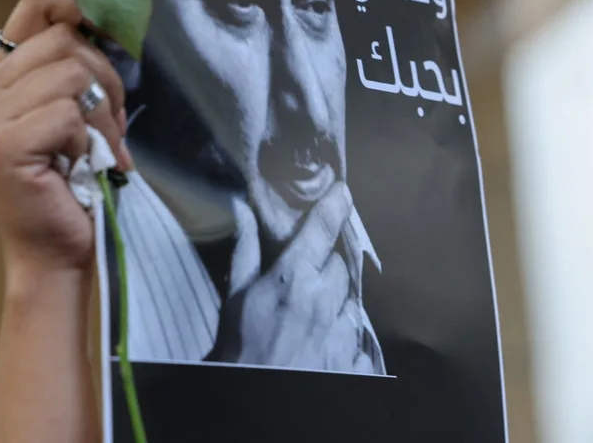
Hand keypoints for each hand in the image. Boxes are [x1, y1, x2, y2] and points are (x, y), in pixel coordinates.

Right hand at [0, 0, 132, 278]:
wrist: (60, 251)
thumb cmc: (77, 180)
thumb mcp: (81, 108)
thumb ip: (79, 63)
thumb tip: (111, 11)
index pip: (36, 3)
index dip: (80, 2)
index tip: (111, 29)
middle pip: (64, 38)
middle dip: (106, 79)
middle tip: (110, 127)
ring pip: (71, 71)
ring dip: (102, 113)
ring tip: (99, 150)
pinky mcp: (1, 144)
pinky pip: (70, 112)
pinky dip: (91, 140)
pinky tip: (82, 165)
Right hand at [215, 184, 356, 367]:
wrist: (256, 401)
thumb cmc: (239, 351)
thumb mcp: (234, 299)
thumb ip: (246, 252)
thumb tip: (244, 209)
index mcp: (295, 279)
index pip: (323, 228)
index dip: (335, 205)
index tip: (342, 191)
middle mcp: (325, 301)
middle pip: (340, 265)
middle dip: (326, 265)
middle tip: (307, 275)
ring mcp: (344, 332)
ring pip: (351, 300)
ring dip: (336, 301)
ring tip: (312, 315)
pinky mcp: (355, 360)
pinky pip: (358, 336)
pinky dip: (345, 335)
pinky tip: (325, 342)